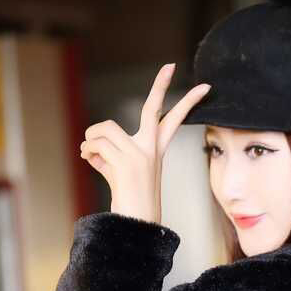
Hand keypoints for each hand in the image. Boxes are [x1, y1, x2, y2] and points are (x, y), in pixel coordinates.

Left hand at [79, 63, 210, 223]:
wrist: (136, 225)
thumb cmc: (128, 201)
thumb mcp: (116, 173)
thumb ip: (105, 155)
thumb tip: (88, 147)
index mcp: (156, 150)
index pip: (172, 121)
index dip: (187, 102)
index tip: (204, 86)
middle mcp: (151, 149)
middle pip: (153, 109)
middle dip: (161, 85)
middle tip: (171, 65)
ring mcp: (140, 155)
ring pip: (105, 129)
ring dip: (91, 139)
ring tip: (88, 153)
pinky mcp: (126, 162)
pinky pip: (96, 143)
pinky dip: (86, 150)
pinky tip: (87, 160)